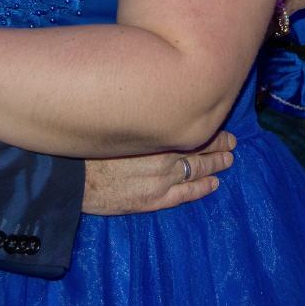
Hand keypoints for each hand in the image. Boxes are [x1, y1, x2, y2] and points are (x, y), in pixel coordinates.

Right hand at [82, 131, 235, 214]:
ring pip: (198, 169)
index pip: (191, 128)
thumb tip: (154, 104)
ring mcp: (162, 180)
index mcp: (156, 133)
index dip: (208, 127)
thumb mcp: (119, 123)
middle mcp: (165, 154)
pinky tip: (213, 184)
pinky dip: (202, 188)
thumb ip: (140, 118)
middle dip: (219, 144)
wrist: (72, 179)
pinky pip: (186, 194)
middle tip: (232, 141)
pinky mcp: (154, 200)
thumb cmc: (88, 147)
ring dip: (216, 164)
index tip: (219, 123)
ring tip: (229, 160)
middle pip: (200, 147)